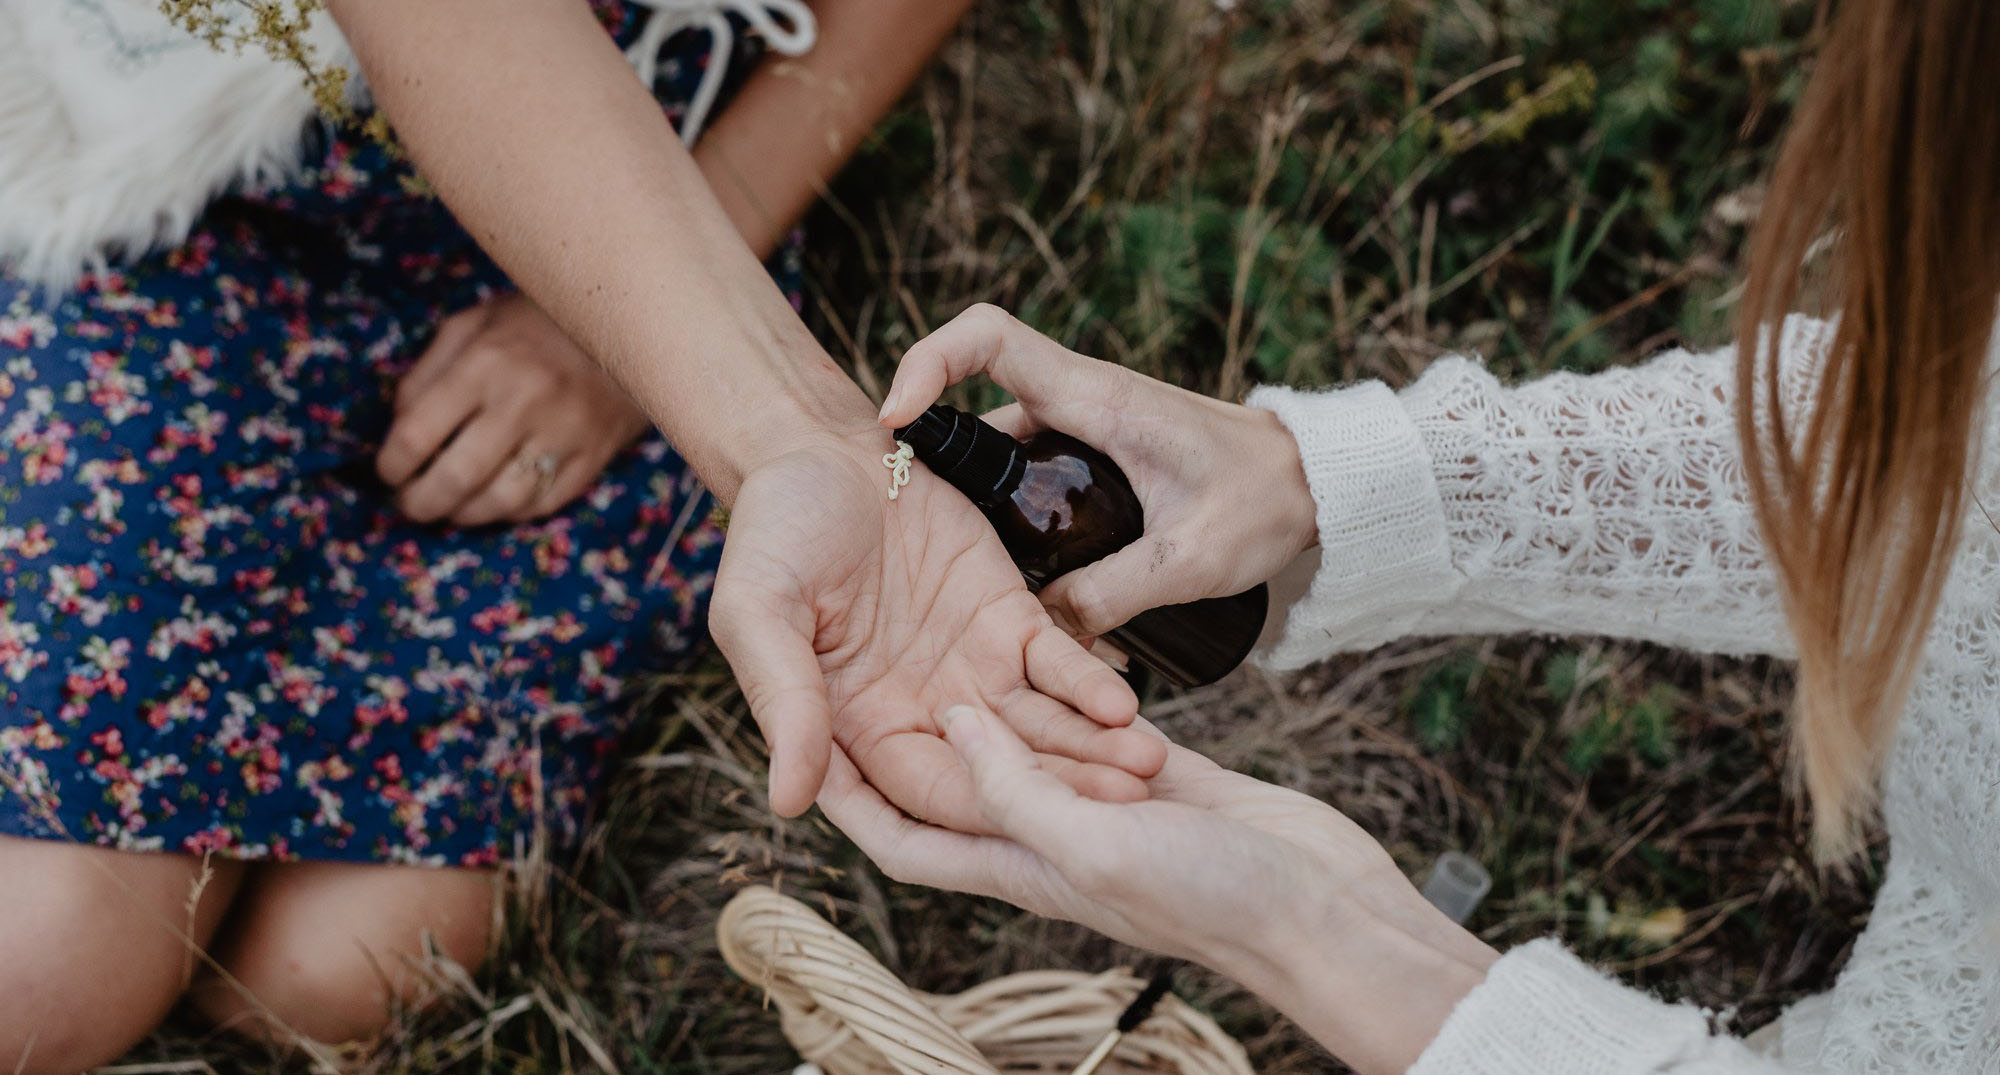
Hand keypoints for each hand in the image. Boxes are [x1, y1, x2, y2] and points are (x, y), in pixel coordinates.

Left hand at [377, 293, 652, 526]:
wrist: (628, 326)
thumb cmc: (538, 322)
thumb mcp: (473, 324)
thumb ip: (428, 371)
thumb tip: (399, 427)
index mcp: (486, 363)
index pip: (417, 433)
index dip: (391, 464)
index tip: (388, 471)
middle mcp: (524, 402)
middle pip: (457, 477)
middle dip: (421, 502)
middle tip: (410, 505)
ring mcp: (564, 434)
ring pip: (501, 500)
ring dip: (464, 514)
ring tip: (449, 508)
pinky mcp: (594, 456)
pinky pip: (543, 504)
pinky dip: (510, 513)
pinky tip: (494, 502)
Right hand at [708, 439, 1167, 826]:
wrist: (821, 449)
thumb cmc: (772, 530)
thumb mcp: (757, 614)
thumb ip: (783, 702)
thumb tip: (788, 801)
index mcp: (858, 729)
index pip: (927, 794)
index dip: (983, 812)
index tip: (1037, 830)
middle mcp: (923, 713)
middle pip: (1003, 773)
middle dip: (1062, 792)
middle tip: (1123, 808)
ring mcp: (972, 669)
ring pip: (1042, 727)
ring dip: (1093, 750)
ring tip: (1146, 764)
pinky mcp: (1009, 619)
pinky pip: (1059, 664)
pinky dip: (1092, 685)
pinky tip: (1126, 704)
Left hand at [818, 705, 1498, 1073]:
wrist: (1322, 908)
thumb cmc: (1212, 900)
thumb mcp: (1093, 846)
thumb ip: (1014, 786)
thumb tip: (951, 720)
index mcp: (1018, 866)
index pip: (905, 837)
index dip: (847, 798)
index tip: (798, 748)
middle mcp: (1049, 836)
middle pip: (954, 783)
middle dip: (906, 733)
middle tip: (862, 659)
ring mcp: (1103, 806)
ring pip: (1025, 744)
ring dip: (989, 699)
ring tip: (940, 629)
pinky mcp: (1157, 777)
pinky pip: (1092, 729)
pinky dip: (1071, 693)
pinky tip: (1052, 645)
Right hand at [878, 305, 1318, 639]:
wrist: (1316, 484)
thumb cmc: (1265, 501)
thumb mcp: (1192, 558)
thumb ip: (1115, 594)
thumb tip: (1041, 628)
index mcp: (1096, 396)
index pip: (988, 337)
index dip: (928, 360)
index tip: (896, 418)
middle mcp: (1078, 401)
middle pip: (973, 410)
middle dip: (938, 470)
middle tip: (919, 543)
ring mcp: (1082, 429)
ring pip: (999, 459)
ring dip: (981, 514)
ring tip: (971, 583)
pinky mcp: (1091, 460)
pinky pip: (1029, 484)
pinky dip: (1016, 527)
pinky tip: (1024, 589)